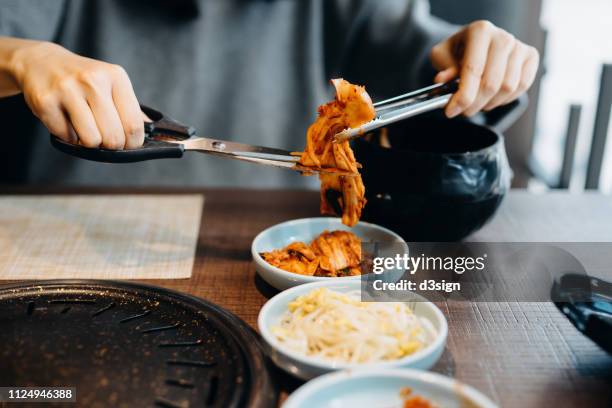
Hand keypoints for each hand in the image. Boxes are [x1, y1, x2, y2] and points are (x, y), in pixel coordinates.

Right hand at [11, 41, 142, 148]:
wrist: (42, 62)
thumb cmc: (84, 80)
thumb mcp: (113, 84)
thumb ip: (132, 109)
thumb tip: (156, 134)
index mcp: (116, 77)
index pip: (133, 124)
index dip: (133, 143)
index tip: (128, 144)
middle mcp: (93, 80)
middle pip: (114, 137)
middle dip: (111, 145)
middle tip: (104, 138)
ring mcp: (67, 90)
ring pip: (91, 140)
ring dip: (89, 142)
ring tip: (85, 127)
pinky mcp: (45, 101)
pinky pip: (66, 137)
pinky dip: (67, 136)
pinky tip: (65, 119)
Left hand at [430, 20, 539, 117]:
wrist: (475, 44)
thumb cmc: (458, 51)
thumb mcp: (442, 56)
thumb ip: (443, 68)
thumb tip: (442, 80)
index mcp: (480, 31)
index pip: (473, 70)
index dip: (463, 96)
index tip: (451, 111)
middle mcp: (502, 37)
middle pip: (491, 83)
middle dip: (475, 104)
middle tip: (463, 110)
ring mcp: (519, 46)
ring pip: (507, 88)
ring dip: (489, 102)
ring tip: (477, 101)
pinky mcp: (531, 57)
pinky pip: (522, 86)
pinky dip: (505, 98)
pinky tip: (493, 96)